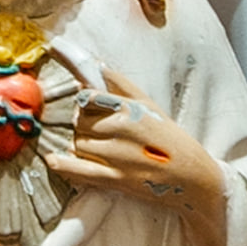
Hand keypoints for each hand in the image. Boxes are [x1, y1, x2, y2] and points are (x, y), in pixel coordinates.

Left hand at [58, 85, 232, 245]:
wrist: (193, 177)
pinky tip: (53, 159)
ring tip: (104, 148)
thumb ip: (122, 85)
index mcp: (130, 108)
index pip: (88, 97)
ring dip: (82, 144)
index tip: (77, 89)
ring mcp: (117, 156)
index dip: (83, 101)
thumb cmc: (172, 138)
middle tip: (104, 131)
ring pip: (78, 143)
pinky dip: (64, 165)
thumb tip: (97, 66)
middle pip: (80, 121)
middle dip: (85, 124)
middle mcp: (121, 129)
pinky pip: (79, 170)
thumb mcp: (151, 105)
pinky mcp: (115, 179)